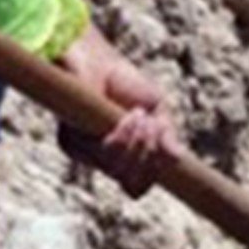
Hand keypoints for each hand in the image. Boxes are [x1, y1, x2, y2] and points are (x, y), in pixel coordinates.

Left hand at [57, 31, 178, 196]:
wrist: (97, 62)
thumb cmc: (126, 85)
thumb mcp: (157, 109)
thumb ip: (166, 135)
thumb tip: (178, 158)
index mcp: (123, 158)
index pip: (136, 187)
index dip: (152, 175)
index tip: (166, 153)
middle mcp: (102, 161)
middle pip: (131, 183)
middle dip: (149, 153)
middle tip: (154, 124)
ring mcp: (85, 154)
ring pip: (118, 170)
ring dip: (138, 143)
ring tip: (141, 115)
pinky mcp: (70, 143)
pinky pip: (104, 153)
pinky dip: (122, 136)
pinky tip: (127, 115)